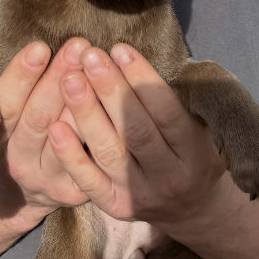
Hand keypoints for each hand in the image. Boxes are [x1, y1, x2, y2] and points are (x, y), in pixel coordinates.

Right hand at [0, 40, 92, 219]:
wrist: (17, 201)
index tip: (40, 47)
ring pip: (68, 136)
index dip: (22, 76)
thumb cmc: (4, 143)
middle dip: (59, 77)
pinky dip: (105, 130)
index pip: (5, 104)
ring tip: (100, 66)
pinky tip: (116, 102)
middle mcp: (18, 159)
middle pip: (39, 116)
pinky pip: (92, 159)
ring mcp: (48, 178)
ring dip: (86, 99)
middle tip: (78, 46)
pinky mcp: (75, 192)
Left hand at [49, 44, 227, 235]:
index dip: (142, 78)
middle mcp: (169, 176)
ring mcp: (140, 194)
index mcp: (195, 152)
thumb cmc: (191, 155)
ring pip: (109, 152)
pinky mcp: (115, 206)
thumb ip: (187, 99)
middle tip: (89, 57)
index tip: (119, 49)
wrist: (189, 209)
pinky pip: (89, 182)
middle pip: (136, 130)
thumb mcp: (203, 129)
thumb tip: (186, 61)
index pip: (167, 111)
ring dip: (86, 113)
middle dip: (110, 90)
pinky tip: (54, 127)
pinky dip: (72, 156)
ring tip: (69, 79)